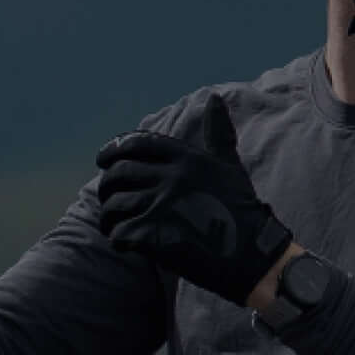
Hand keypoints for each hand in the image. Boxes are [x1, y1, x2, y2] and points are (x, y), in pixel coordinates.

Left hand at [92, 96, 294, 302]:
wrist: (252, 255)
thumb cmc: (242, 210)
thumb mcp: (230, 166)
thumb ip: (217, 133)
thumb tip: (215, 98)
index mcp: (185, 158)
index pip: (136, 144)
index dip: (113, 150)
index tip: (102, 160)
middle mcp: (170, 178)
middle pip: (119, 174)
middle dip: (107, 186)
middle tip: (108, 198)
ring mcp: (161, 207)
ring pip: (115, 205)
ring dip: (108, 217)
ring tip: (113, 225)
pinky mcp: (156, 236)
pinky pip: (120, 233)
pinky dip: (117, 239)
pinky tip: (124, 244)